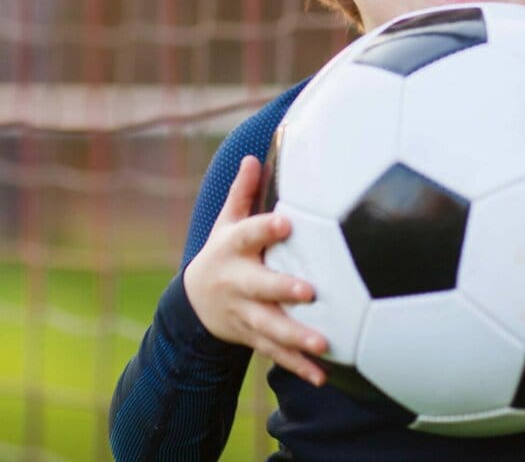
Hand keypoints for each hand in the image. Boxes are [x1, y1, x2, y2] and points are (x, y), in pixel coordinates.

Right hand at [183, 155, 327, 385]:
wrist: (195, 302)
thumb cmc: (225, 250)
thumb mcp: (226, 221)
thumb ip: (243, 192)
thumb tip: (254, 156)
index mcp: (232, 249)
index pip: (247, 235)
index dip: (264, 228)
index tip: (285, 221)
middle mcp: (238, 283)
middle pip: (259, 287)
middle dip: (282, 290)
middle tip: (309, 291)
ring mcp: (244, 314)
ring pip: (270, 327)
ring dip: (295, 337)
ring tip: (323, 344)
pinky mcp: (253, 338)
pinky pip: (276, 353)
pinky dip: (298, 366)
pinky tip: (322, 375)